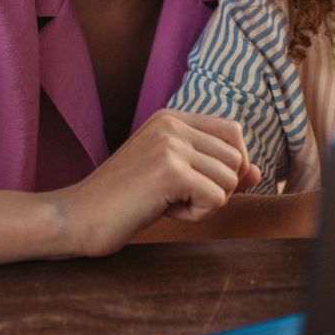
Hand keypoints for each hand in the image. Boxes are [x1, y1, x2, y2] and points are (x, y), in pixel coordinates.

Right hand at [53, 109, 259, 257]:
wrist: (77, 216)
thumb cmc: (124, 201)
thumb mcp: (173, 177)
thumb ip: (213, 169)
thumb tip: (258, 171)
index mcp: (170, 117)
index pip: (233, 132)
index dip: (229, 165)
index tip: (196, 184)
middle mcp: (172, 124)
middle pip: (237, 158)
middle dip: (216, 188)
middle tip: (175, 197)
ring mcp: (170, 144)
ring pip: (230, 179)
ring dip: (205, 203)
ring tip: (165, 202)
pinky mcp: (169, 170)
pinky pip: (216, 198)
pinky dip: (195, 215)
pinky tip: (163, 211)